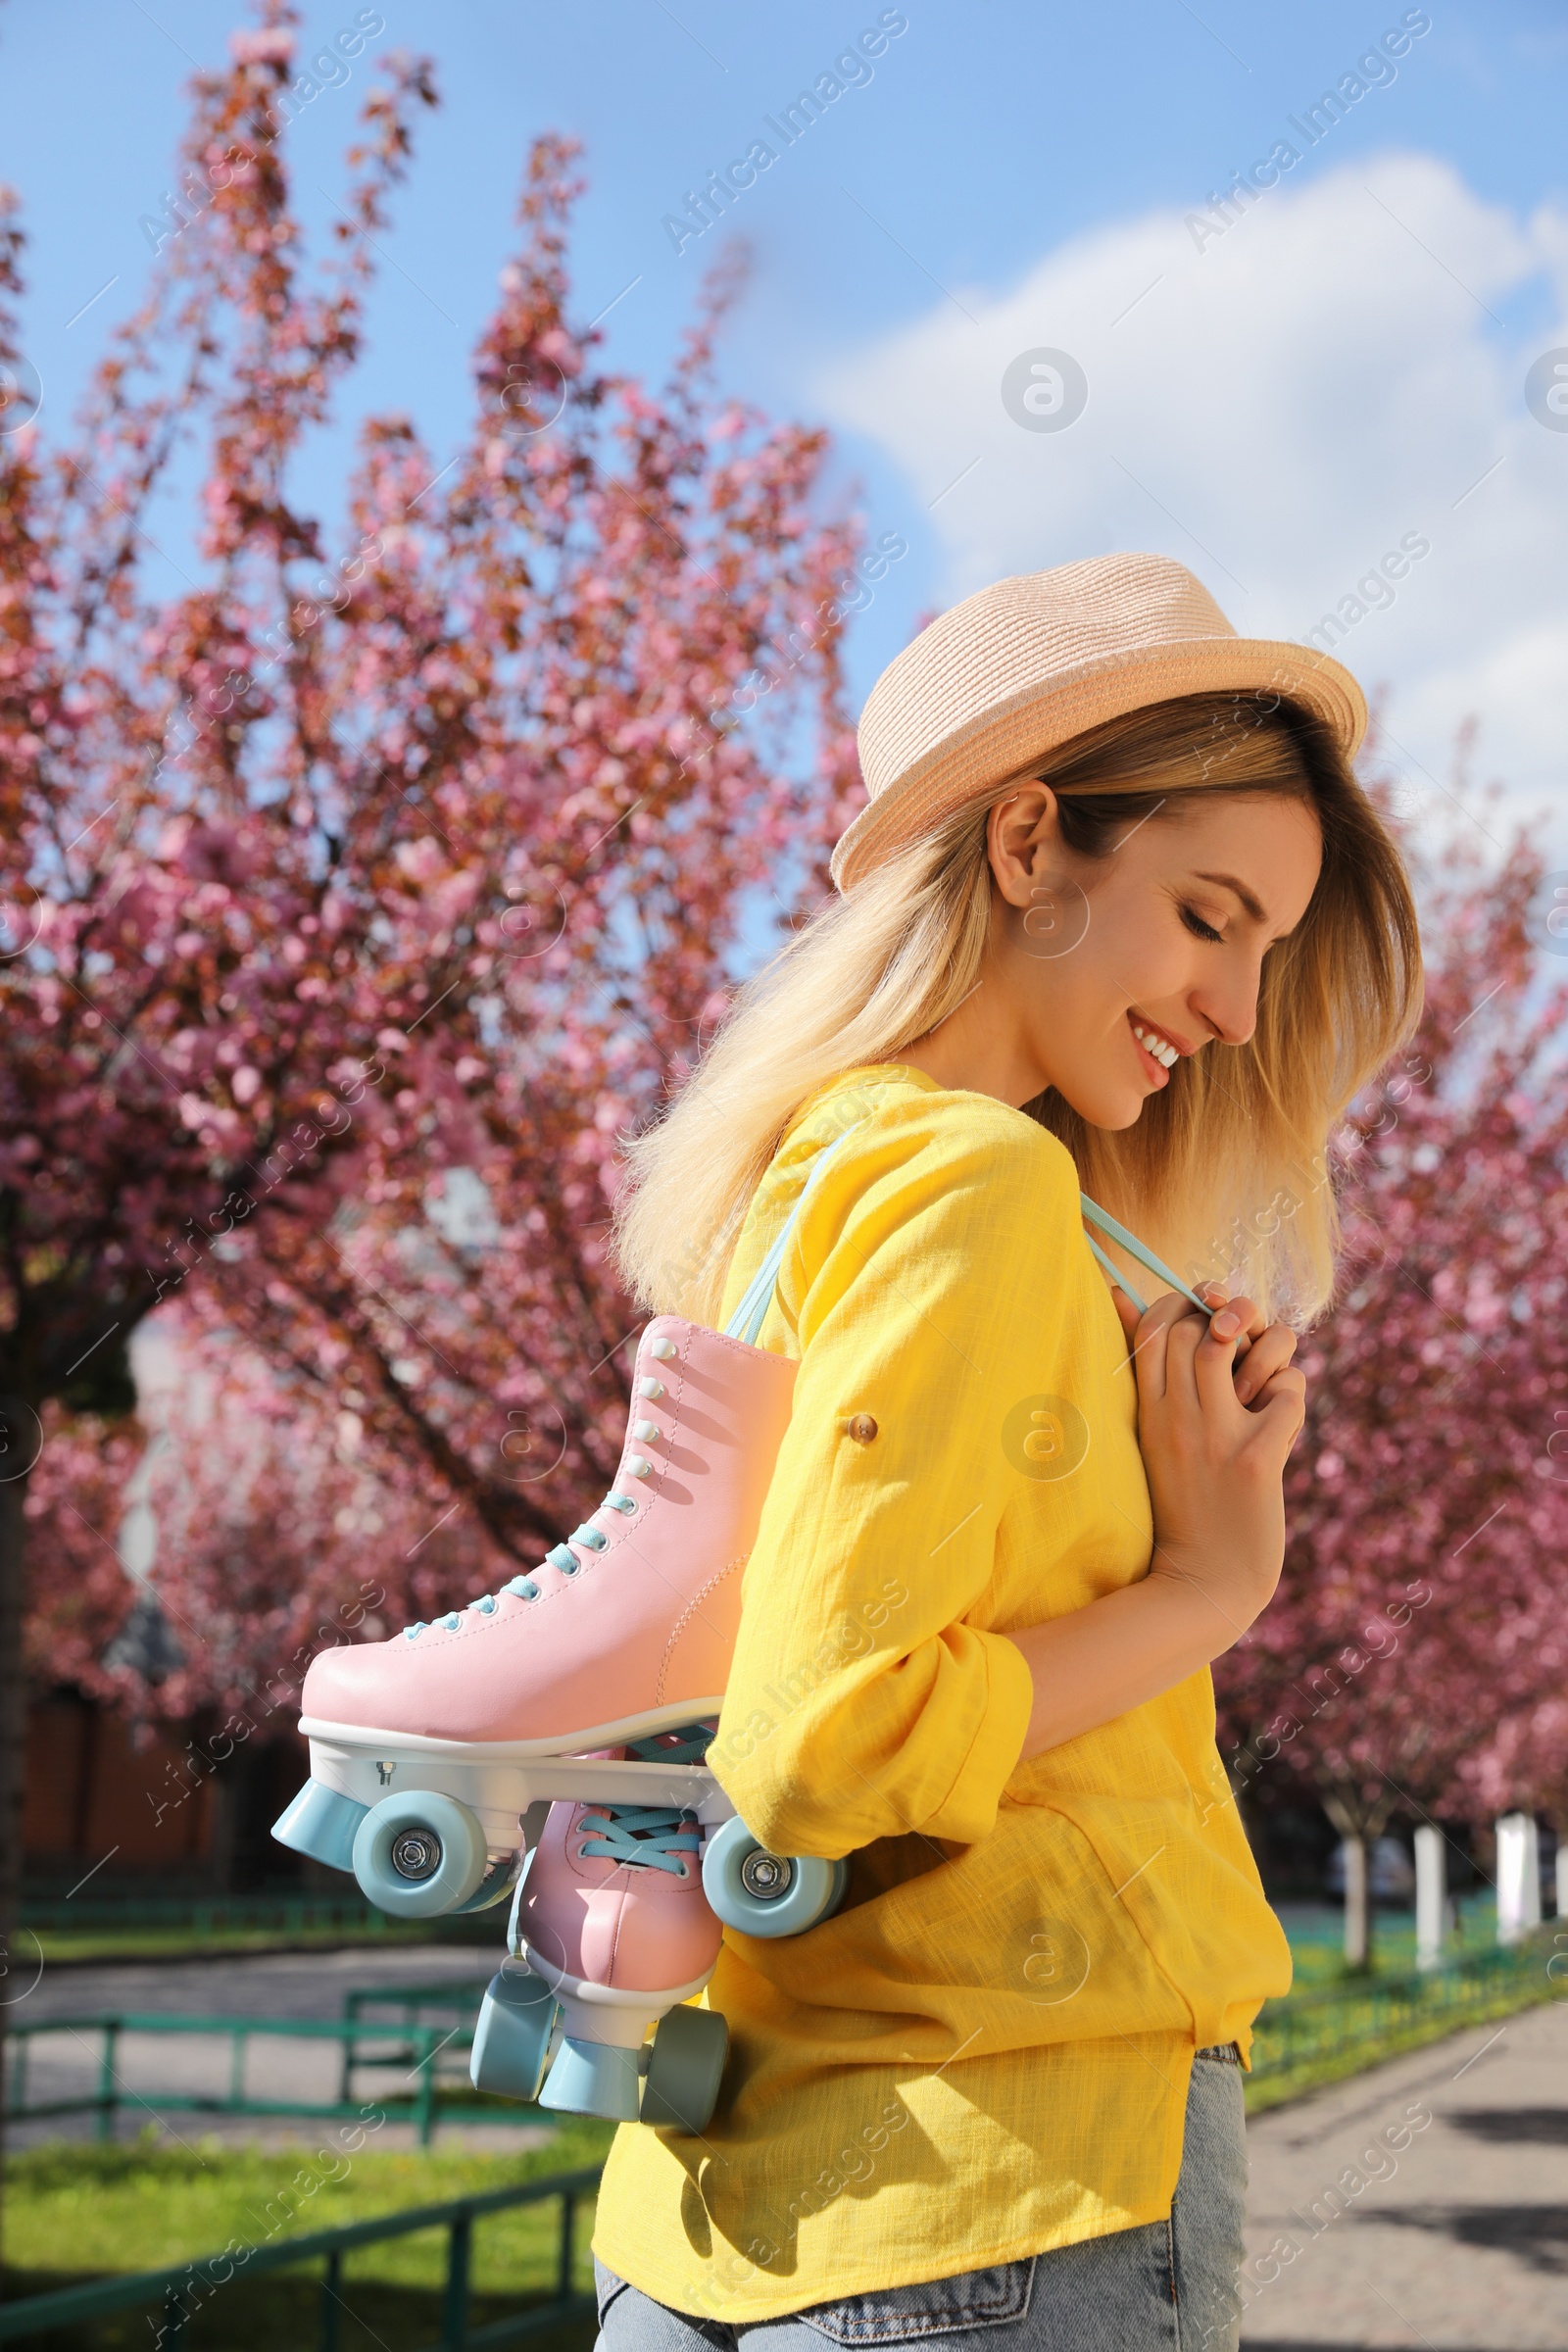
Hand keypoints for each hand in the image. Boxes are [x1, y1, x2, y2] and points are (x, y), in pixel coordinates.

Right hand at [1111, 1284, 1305, 1648]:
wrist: (1205, 1584)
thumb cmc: (1182, 1507)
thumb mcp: (1151, 1440)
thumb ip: (1144, 1378)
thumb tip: (1116, 1296)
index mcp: (1147, 1413)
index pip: (1153, 1326)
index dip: (1182, 1308)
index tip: (1204, 1327)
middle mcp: (1176, 1418)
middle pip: (1194, 1326)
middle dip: (1227, 1322)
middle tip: (1244, 1351)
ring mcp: (1215, 1437)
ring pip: (1239, 1343)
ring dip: (1265, 1348)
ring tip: (1265, 1378)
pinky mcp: (1255, 1459)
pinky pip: (1286, 1392)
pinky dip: (1292, 1395)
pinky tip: (1281, 1420)